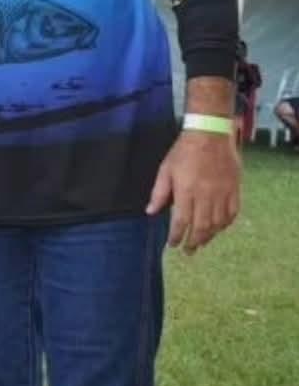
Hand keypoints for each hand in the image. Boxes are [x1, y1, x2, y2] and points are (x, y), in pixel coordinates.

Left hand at [146, 128, 240, 253]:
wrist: (210, 134)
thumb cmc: (184, 151)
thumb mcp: (165, 170)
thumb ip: (159, 193)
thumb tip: (150, 212)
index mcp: (187, 191)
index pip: (181, 221)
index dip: (176, 236)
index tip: (172, 245)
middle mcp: (206, 195)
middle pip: (201, 226)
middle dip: (194, 242)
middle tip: (188, 251)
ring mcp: (223, 193)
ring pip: (218, 223)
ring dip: (209, 236)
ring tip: (201, 243)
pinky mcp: (235, 189)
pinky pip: (232, 213)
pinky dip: (225, 224)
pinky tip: (218, 229)